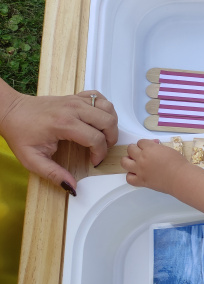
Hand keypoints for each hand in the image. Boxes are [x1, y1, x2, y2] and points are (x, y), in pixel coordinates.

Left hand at [0, 86, 117, 191]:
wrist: (11, 111)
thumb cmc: (20, 132)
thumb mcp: (32, 159)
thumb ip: (53, 174)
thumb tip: (72, 186)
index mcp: (63, 124)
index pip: (96, 139)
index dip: (100, 154)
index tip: (94, 161)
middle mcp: (72, 109)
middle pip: (108, 122)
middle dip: (111, 139)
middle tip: (102, 149)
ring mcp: (75, 100)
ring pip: (108, 108)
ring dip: (111, 123)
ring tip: (103, 135)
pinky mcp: (75, 96)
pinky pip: (100, 97)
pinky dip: (105, 108)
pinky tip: (98, 119)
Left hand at [122, 138, 190, 193]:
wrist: (180, 178)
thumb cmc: (178, 164)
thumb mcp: (168, 150)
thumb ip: (158, 147)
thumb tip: (154, 146)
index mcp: (149, 149)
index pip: (140, 142)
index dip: (145, 144)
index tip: (149, 147)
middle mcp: (142, 158)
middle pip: (130, 149)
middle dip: (135, 149)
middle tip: (141, 153)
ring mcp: (140, 170)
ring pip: (124, 162)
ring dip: (128, 160)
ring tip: (133, 162)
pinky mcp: (141, 181)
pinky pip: (129, 178)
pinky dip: (131, 176)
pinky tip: (136, 174)